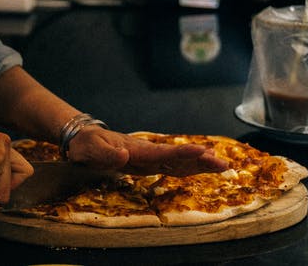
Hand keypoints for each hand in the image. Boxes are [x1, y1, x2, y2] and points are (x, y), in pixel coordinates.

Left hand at [66, 127, 228, 175]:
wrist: (84, 140)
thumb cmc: (86, 145)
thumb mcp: (89, 151)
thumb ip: (106, 155)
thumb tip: (124, 158)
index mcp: (136, 151)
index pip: (163, 153)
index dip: (183, 153)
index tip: (202, 151)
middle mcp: (147, 153)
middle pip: (177, 157)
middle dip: (200, 160)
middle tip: (223, 163)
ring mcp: (149, 158)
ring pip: (178, 162)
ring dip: (199, 163)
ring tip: (222, 165)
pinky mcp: (148, 163)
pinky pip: (172, 166)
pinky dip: (189, 166)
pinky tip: (204, 166)